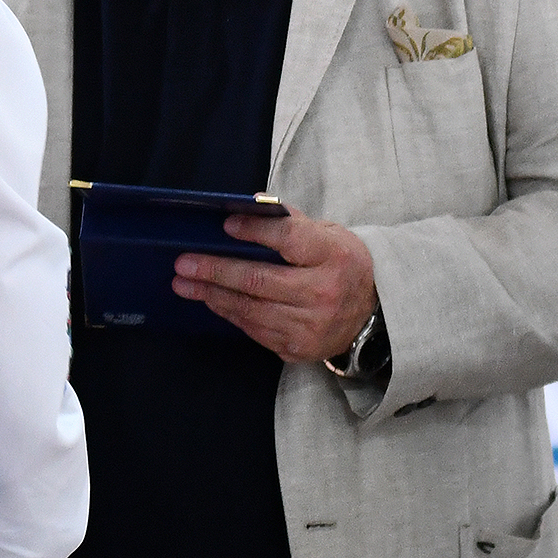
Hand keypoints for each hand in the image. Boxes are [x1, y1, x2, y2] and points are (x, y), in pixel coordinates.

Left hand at [172, 210, 378, 363]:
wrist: (373, 311)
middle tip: (184, 264)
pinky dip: (231, 313)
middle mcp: (324, 294)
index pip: (288, 239)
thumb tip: (244, 208)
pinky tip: (213, 301)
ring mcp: (311, 326)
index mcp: (333, 256)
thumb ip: (288, 222)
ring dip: (214, 296)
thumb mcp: (327, 234)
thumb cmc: (341, 263)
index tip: (225, 224)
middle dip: (216, 271)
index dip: (254, 231)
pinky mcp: (299, 348)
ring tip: (186, 284)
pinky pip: (255, 330)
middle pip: (260, 281)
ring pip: (251, 310)